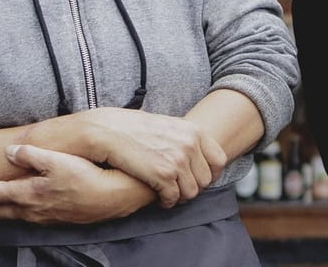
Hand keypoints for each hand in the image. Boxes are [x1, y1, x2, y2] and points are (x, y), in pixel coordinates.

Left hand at [0, 144, 152, 224]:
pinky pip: (24, 217)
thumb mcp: (58, 160)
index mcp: (28, 193)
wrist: (113, 198)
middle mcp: (32, 209)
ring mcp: (44, 216)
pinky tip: (14, 211)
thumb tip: (10, 150)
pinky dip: (10, 214)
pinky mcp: (55, 218)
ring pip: (10, 215)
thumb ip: (32, 154)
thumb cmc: (87, 177)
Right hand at [70, 107, 226, 207]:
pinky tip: (159, 198)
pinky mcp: (163, 174)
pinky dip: (167, 202)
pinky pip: (174, 198)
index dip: (210, 174)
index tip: (198, 179)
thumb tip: (196, 155)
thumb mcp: (166, 126)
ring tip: (167, 194)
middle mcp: (190, 144)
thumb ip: (184, 139)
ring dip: (179, 197)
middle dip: (192, 187)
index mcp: (193, 130)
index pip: (219, 160)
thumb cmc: (134, 128)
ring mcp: (178, 159)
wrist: (108, 130)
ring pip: (191, 192)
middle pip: (206, 180)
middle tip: (177, 189)